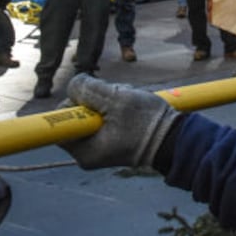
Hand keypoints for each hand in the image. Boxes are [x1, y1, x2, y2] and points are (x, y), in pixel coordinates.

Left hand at [60, 74, 180, 169]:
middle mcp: (88, 151)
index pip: (60, 124)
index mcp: (84, 151)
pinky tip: (131, 106)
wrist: (174, 137)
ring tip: (129, 102)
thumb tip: (73, 84)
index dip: (70, 105)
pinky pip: (104, 114)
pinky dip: (116, 104)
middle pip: (77, 112)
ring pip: (93, 110)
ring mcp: (99, 144)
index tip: (86, 100)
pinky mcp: (110, 136)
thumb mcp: (116, 100)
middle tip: (117, 100)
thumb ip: (88, 89)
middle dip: (96, 99)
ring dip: (109, 99)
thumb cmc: (147, 123)